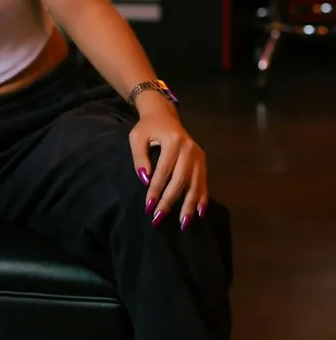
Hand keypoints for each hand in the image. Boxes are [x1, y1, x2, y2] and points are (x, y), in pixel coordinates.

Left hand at [129, 98, 207, 230]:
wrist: (164, 116)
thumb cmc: (147, 128)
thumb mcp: (136, 138)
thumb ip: (139, 158)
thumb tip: (145, 181)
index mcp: (173, 141)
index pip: (163, 171)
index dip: (155, 190)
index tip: (148, 207)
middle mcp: (189, 148)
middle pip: (180, 180)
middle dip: (169, 202)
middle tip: (159, 218)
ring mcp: (198, 155)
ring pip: (194, 184)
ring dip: (188, 205)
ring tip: (182, 224)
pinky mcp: (202, 160)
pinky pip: (203, 182)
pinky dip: (202, 198)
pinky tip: (199, 213)